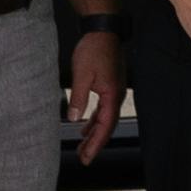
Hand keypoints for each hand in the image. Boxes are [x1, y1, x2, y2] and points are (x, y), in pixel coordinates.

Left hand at [65, 29, 123, 162]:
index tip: (87, 157)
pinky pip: (103, 109)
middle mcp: (116, 96)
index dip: (96, 144)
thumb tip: (74, 119)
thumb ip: (79, 98)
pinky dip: (94, 120)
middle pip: (107, 126)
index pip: (105, 126)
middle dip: (95, 143)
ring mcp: (113, 91)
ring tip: (83, 145)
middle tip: (84, 158)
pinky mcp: (109, 86)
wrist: (103, 31)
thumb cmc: (94, 50)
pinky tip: (85, 126)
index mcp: (111, 95)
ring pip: (105, 119)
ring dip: (94, 133)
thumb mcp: (82, 75)